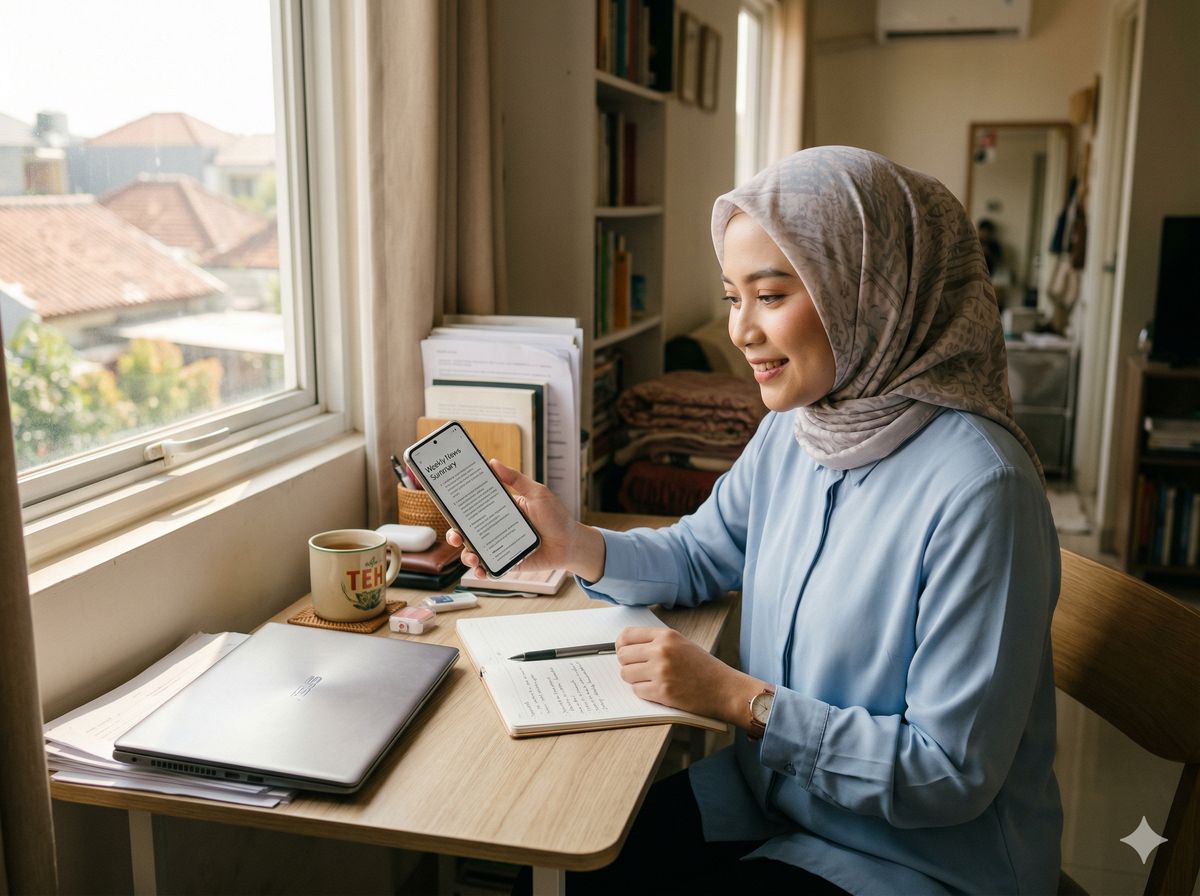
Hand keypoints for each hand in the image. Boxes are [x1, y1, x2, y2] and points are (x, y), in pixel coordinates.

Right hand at [445, 459, 605, 580]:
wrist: (571, 543)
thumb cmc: (556, 516)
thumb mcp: (537, 493)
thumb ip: (516, 479)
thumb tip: (493, 462)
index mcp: (500, 510)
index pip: (473, 509)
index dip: (458, 510)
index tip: (448, 507)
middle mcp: (496, 529)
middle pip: (468, 533)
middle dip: (456, 535)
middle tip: (455, 537)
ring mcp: (501, 547)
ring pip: (475, 552)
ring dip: (467, 556)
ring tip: (472, 557)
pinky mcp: (508, 563)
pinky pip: (491, 568)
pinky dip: (482, 571)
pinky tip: (481, 570)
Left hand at [615, 626, 766, 727]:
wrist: (725, 689)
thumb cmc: (705, 668)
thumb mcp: (682, 644)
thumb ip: (657, 642)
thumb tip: (627, 647)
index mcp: (666, 635)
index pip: (627, 635)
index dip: (621, 645)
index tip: (623, 651)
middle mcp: (661, 650)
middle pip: (623, 655)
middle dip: (628, 664)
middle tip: (639, 669)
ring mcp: (661, 671)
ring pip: (626, 674)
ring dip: (634, 679)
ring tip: (650, 680)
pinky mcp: (662, 692)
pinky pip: (637, 691)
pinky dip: (644, 692)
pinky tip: (658, 690)